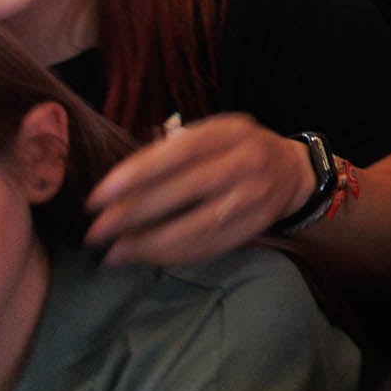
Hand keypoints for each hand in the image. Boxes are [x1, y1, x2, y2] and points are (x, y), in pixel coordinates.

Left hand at [84, 114, 315, 266]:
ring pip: (200, 225)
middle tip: (96, 232)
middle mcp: (248, 161)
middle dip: (135, 213)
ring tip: (114, 255)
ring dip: (152, 243)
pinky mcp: (259, 225)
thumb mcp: (213, 133)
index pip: (181, 151)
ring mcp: (257, 196)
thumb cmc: (237, 149)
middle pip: (187, 189)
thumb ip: (174, 149)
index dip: (137, 173)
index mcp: (231, 131)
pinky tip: (146, 259)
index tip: (98, 196)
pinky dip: (176, 256)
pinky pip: (213, 245)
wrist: (294, 170)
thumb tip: (120, 181)